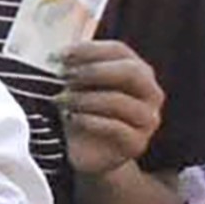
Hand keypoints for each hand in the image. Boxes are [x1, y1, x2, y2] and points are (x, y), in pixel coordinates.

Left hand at [57, 40, 166, 175]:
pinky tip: (72, 118)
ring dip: (86, 98)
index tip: (59, 55)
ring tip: (60, 100)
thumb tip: (54, 56)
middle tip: (63, 76)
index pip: (119, 51)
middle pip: (130, 72)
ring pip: (121, 101)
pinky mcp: (137, 143)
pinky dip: (91, 121)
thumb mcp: (76, 87)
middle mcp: (149, 92)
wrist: (85, 153)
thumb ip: (74, 69)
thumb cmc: (81, 111)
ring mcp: (147, 119)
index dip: (89, 50)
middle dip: (93, 71)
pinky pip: (117, 128)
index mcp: (137, 70)